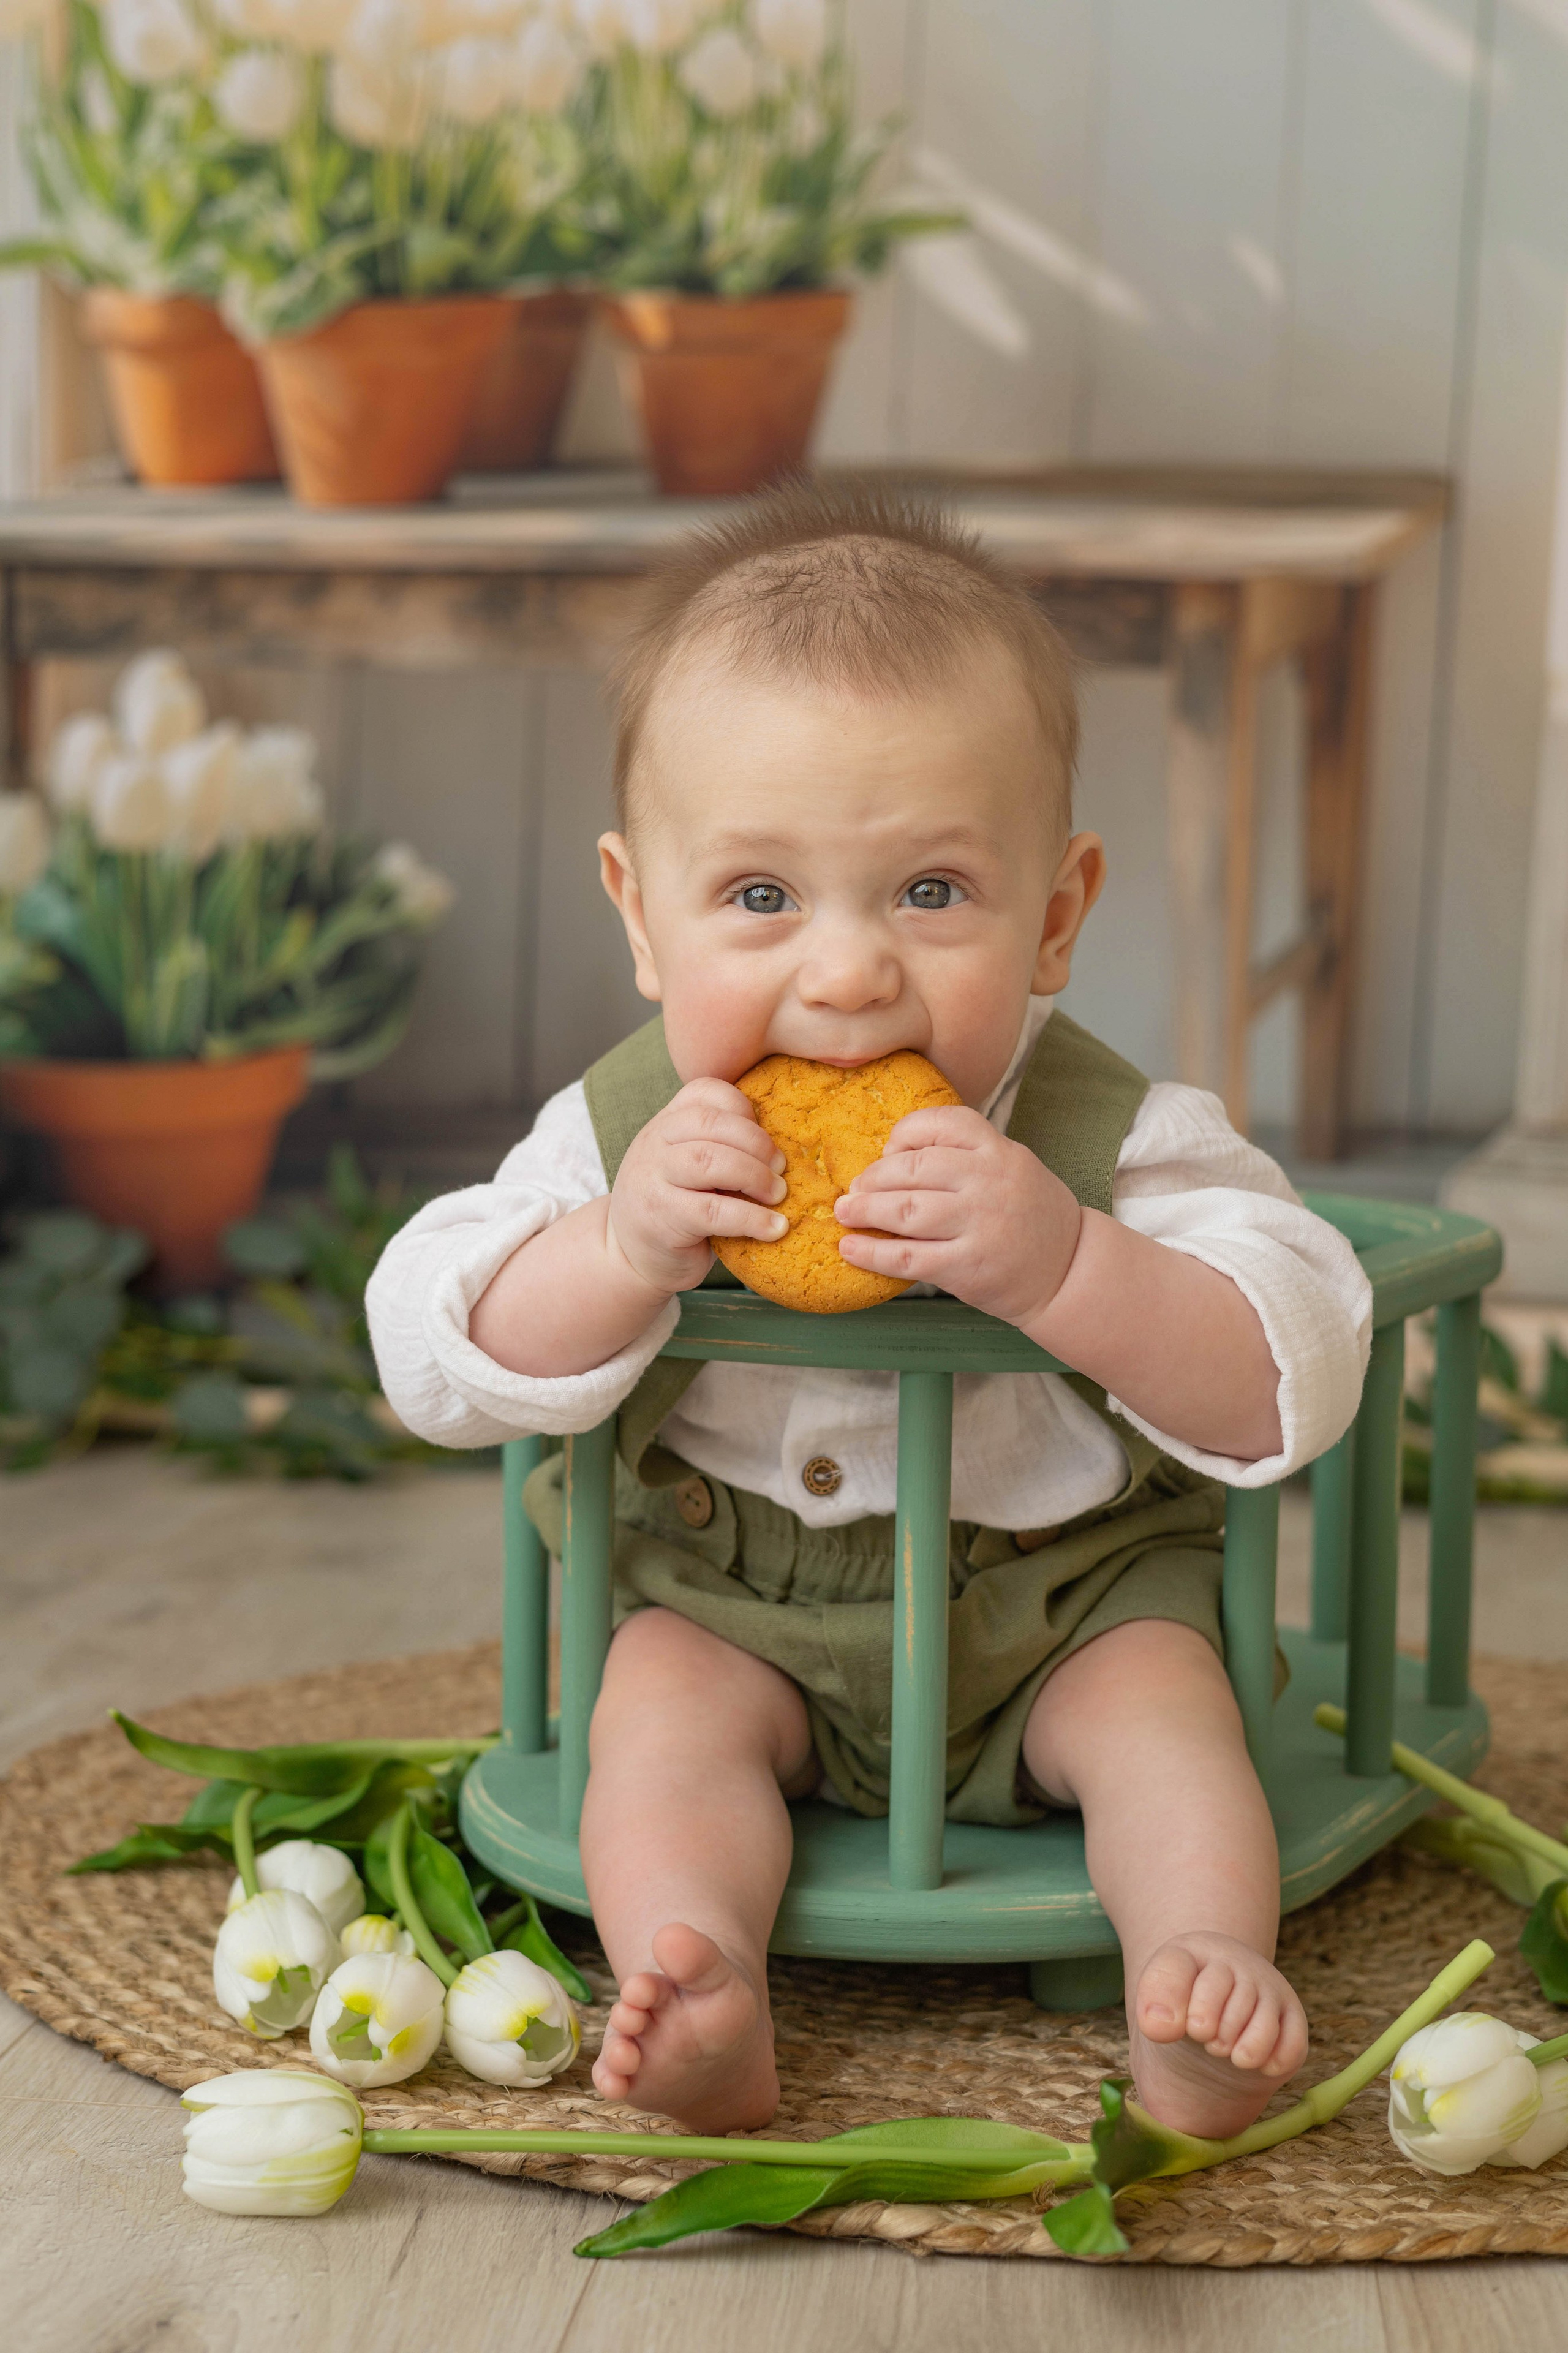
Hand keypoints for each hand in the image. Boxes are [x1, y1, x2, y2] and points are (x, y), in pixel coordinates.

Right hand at [607, 1078, 787, 1296]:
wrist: (629, 1256)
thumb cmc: (677, 1206)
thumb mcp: (691, 1165)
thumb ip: (721, 1146)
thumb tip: (784, 1147)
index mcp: (666, 1122)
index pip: (707, 1092)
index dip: (745, 1110)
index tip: (766, 1139)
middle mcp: (654, 1143)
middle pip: (712, 1124)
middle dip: (757, 1144)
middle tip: (782, 1169)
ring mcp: (653, 1178)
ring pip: (710, 1161)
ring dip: (756, 1177)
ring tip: (779, 1195)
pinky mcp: (661, 1217)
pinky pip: (712, 1211)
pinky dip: (751, 1218)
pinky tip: (775, 1228)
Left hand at [834, 1107, 1081, 1328]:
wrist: (1068, 1271)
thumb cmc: (1030, 1215)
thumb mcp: (1012, 1166)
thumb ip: (966, 1155)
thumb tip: (894, 1156)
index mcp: (999, 1151)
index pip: (941, 1122)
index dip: (904, 1134)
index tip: (888, 1152)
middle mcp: (988, 1182)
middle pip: (912, 1168)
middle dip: (873, 1178)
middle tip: (854, 1190)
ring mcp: (978, 1225)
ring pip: (904, 1211)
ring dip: (863, 1211)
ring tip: (844, 1213)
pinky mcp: (967, 1267)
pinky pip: (907, 1258)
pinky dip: (871, 1253)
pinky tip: (850, 1249)